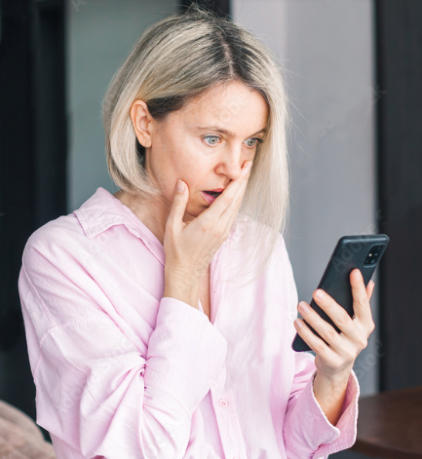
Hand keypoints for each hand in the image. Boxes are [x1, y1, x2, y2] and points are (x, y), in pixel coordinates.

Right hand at [163, 160, 252, 281]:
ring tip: (244, 176)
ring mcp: (224, 232)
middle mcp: (220, 227)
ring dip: (241, 191)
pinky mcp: (223, 235)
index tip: (245, 167)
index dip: (238, 181)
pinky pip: (233, 214)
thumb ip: (179, 203)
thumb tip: (181, 183)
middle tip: (248, 164)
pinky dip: (236, 201)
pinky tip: (236, 195)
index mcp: (209, 223)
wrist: (185, 274)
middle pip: (237, 200)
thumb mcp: (172, 226)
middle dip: (243, 181)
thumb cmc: (176, 251)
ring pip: (237, 207)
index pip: (228, 197)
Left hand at [294, 268, 375, 380]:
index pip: (363, 304)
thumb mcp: (354, 322)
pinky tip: (297, 322)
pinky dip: (306, 332)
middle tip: (315, 291)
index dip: (359, 288)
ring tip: (301, 305)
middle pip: (342, 319)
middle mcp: (359, 339)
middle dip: (329, 304)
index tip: (353, 271)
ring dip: (312, 317)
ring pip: (327, 332)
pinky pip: (316, 345)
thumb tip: (369, 282)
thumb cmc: (344, 337)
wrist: (337, 368)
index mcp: (366, 326)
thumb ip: (361, 303)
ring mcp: (346, 352)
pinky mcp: (332, 361)